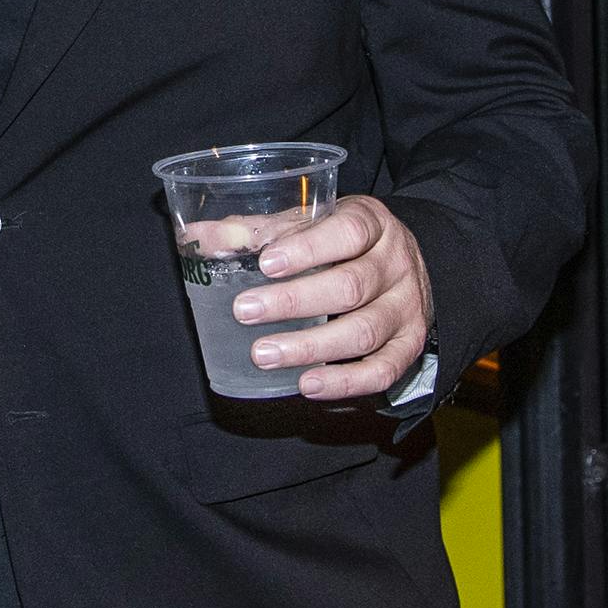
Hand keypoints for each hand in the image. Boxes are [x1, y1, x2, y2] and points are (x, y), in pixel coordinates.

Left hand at [216, 195, 430, 402]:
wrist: (406, 264)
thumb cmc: (347, 242)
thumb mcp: (314, 222)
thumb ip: (260, 230)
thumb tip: (198, 236)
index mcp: (373, 222)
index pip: (348, 232)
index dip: (307, 249)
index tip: (265, 264)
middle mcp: (396, 264)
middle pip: (350, 286)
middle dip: (293, 302)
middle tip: (245, 312)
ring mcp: (407, 307)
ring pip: (363, 331)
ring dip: (310, 347)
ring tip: (263, 354)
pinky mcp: (410, 344)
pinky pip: (383, 370)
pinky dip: (345, 383)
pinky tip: (307, 385)